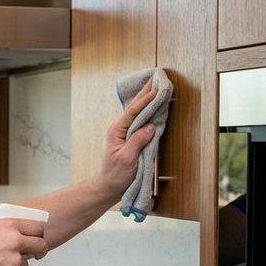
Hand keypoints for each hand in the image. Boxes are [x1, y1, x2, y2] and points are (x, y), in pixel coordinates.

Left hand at [98, 79, 157, 197]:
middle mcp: (119, 128)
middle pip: (134, 107)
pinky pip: (139, 121)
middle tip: (156, 78)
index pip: (134, 111)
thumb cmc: (116, 175)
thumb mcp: (127, 159)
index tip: (157, 88)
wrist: (108, 187)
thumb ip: (138, 141)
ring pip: (137, 113)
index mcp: (117, 130)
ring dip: (146, 100)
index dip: (146, 99)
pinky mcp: (129, 139)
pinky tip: (152, 107)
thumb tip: (150, 126)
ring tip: (155, 87)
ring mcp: (124, 133)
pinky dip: (147, 111)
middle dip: (145, 93)